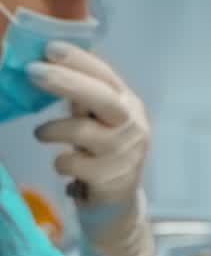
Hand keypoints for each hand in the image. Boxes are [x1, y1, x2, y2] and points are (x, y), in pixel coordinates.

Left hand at [30, 43, 154, 255]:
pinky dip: (60, 163)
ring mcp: (125, 153)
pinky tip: (66, 167)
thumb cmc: (101, 156)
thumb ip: (81, 100)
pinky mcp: (113, 179)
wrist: (118, 207)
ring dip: (53, 130)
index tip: (49, 48)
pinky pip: (72, 163)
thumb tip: (46, 68)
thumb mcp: (97, 123)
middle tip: (33, 71)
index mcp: (129, 105)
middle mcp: (133, 126)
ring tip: (42, 134)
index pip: (106, 76)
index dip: (79, 61)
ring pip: (82, 132)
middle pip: (102, 98)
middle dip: (66, 82)